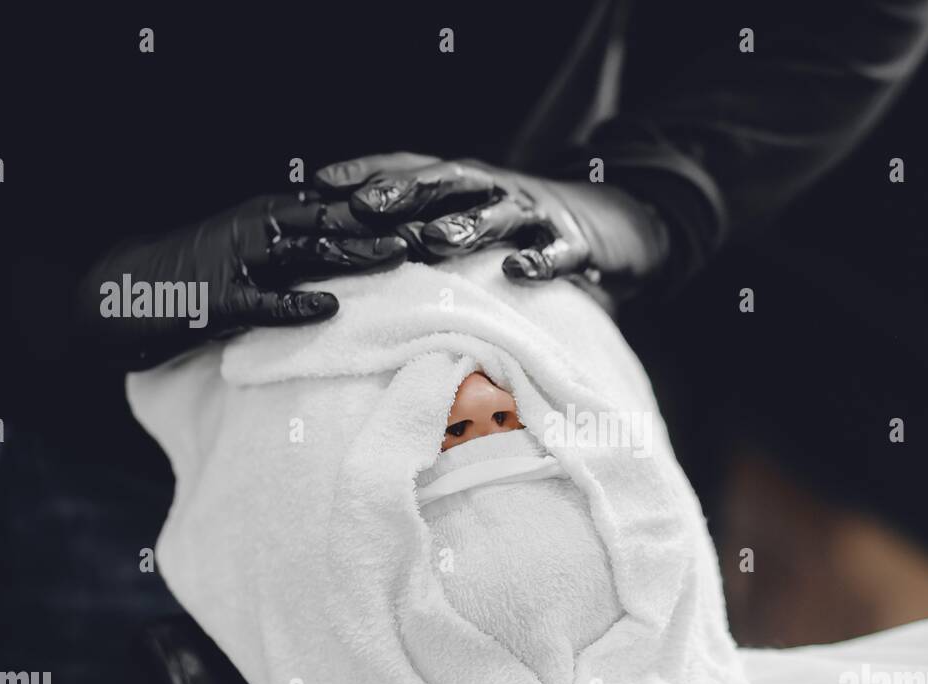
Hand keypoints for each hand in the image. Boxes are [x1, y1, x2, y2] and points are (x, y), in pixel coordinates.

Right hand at [78, 191, 406, 360]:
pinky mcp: (219, 301)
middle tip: (435, 227)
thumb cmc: (196, 271)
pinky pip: (264, 302)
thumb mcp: (253, 247)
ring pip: (307, 251)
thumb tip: (355, 248)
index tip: (433, 205)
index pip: (338, 204)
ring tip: (399, 253)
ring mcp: (240, 262)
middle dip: (386, 221)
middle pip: (334, 220)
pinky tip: (329, 307)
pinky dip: (296, 304)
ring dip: (355, 251)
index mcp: (271, 214)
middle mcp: (259, 229)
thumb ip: (299, 245)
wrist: (121, 288)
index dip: (386, 205)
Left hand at [314, 154, 670, 299]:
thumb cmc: (522, 227)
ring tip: (434, 240)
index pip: (411, 168)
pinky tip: (516, 271)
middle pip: (447, 182)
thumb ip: (424, 224)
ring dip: (465, 225)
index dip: (366, 170)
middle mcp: (498, 190)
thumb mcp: (473, 216)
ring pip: (498, 215)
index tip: (319, 182)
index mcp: (467, 184)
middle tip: (364, 206)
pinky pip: (557, 253)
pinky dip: (538, 261)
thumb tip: (351, 238)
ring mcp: (537, 215)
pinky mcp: (575, 243)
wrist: (608, 223)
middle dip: (404, 191)